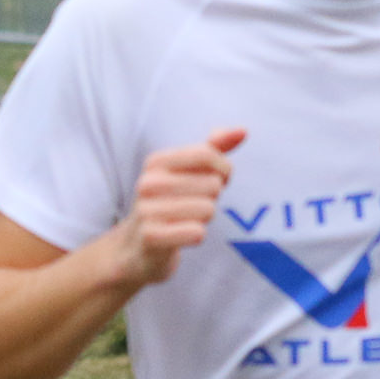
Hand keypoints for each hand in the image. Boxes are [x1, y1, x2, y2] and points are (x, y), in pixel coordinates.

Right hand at [113, 128, 244, 290]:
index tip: (218, 180)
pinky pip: (197, 232)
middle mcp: (147, 182)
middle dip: (211, 198)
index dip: (224, 170)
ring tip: (185, 221)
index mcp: (156, 161)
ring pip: (208, 209)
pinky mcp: (151, 237)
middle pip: (213, 184)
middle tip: (192, 206)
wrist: (136, 247)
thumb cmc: (170, 204)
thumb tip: (243, 130)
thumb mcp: (187, 172)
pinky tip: (181, 236)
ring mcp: (146, 210)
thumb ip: (213, 149)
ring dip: (204, 219)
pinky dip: (196, 236)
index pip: (208, 155)